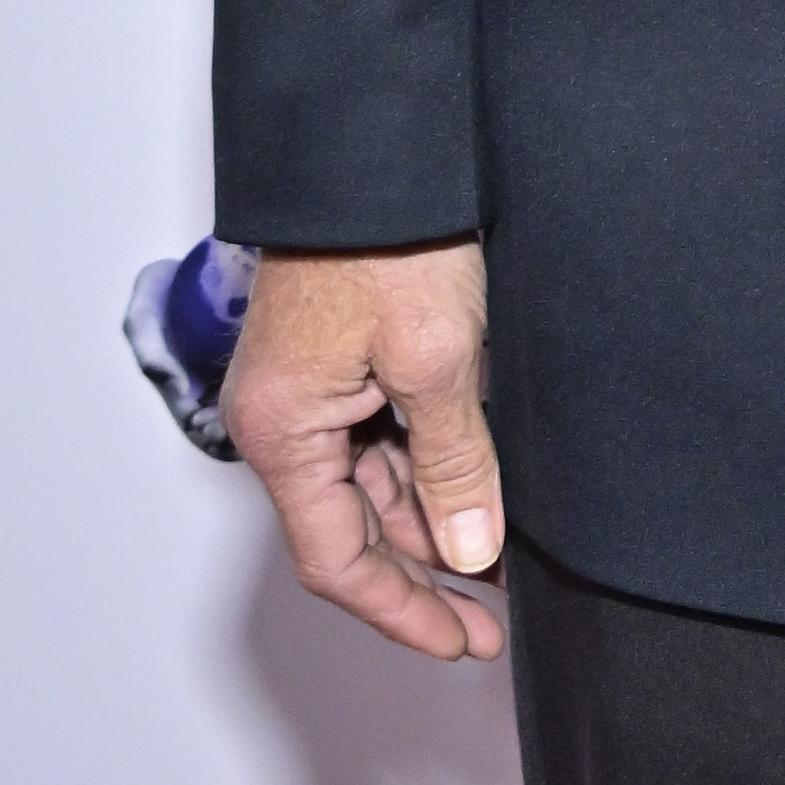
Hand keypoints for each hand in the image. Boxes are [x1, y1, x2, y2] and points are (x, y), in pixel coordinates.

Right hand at [222, 239, 506, 660]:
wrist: (371, 143)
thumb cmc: (387, 236)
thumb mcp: (436, 360)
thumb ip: (453, 464)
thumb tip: (468, 550)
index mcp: (283, 432)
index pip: (336, 561)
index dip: (403, 609)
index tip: (464, 640)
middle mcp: (283, 419)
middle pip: (351, 529)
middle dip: (425, 572)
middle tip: (496, 613)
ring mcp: (307, 389)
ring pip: (368, 485)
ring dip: (431, 521)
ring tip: (502, 554)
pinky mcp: (334, 358)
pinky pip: (375, 438)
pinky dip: (424, 469)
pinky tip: (475, 487)